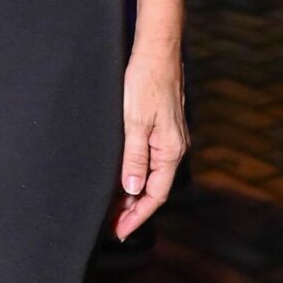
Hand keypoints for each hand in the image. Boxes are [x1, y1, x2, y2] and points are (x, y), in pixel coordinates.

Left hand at [112, 42, 187, 242]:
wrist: (157, 50)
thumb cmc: (146, 81)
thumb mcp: (135, 121)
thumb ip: (134, 157)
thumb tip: (132, 190)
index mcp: (170, 151)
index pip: (155, 195)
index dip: (137, 216)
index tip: (119, 231)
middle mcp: (173, 148)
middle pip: (153, 189)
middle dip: (132, 209)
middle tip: (109, 225)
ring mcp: (168, 138)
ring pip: (150, 175)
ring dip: (132, 193)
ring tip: (110, 207)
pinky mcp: (161, 128)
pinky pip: (148, 160)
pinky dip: (134, 174)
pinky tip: (120, 177)